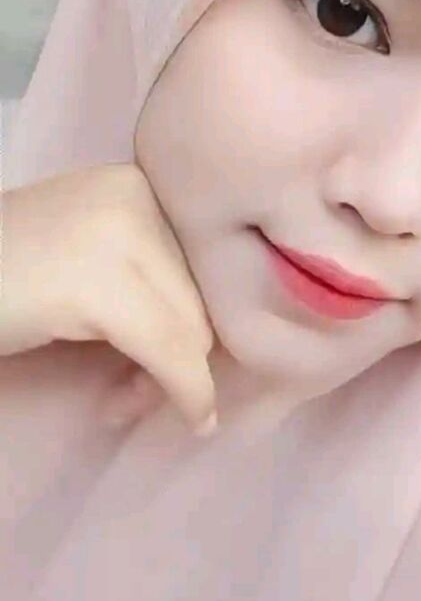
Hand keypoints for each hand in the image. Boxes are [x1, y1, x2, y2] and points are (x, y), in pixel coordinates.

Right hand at [0, 163, 216, 433]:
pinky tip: (188, 417)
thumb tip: (220, 340)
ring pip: (194, 330)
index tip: (162, 363)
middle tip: (131, 392)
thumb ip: (153, 277)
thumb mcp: (90, 258)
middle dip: (181, 357)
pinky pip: (172, 354)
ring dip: (171, 381)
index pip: (205, 268)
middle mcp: (136, 194)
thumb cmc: (4, 281)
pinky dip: (187, 394)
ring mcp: (117, 233)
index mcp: (138, 183)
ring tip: (120, 400)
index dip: (192, 325)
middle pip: (203, 298)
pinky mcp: (97, 285)